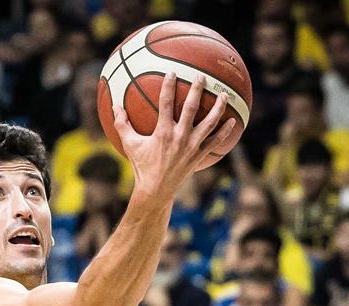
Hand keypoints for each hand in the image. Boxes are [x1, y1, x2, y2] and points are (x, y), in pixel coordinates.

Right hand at [112, 71, 239, 204]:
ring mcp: (191, 146)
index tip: (173, 72)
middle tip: (202, 77)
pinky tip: (232, 121)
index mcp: (162, 131)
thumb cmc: (141, 167)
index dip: (169, 86)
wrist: (155, 191)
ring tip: (224, 95)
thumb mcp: (129, 145)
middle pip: (192, 108)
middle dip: (197, 90)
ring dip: (218, 108)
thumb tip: (115, 106)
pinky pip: (215, 142)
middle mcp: (179, 136)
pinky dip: (224, 132)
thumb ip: (122, 124)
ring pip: (209, 123)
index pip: (167, 103)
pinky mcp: (198, 156)